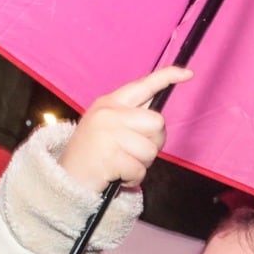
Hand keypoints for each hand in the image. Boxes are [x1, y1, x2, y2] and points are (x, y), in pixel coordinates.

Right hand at [55, 67, 188, 192]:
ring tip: (121, 165)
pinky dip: (133, 178)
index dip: (168, 77)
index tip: (188, 73)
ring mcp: (107, 134)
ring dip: (141, 164)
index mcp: (109, 103)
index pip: (143, 85)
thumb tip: (156, 120)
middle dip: (153, 142)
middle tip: (134, 152)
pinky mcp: (109, 156)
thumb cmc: (92, 155)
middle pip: (157, 123)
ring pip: (151, 150)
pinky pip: (140, 169)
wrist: (64, 180)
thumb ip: (130, 119)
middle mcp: (108, 114)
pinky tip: (117, 176)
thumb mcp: (106, 127)